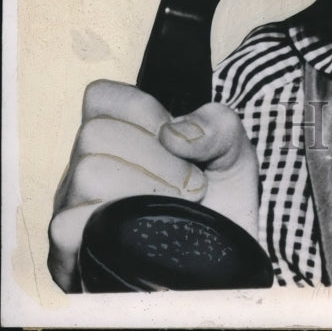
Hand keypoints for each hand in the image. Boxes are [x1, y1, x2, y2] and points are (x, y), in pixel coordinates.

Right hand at [48, 80, 258, 291]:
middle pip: (95, 133)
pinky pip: (71, 225)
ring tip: (175, 210)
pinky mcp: (68, 255)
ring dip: (145, 189)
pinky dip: (118, 226)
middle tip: (190, 186)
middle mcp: (86, 167)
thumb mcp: (234, 151)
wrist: (225, 264)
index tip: (177, 142)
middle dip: (157, 158)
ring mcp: (73, 209)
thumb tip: (173, 134)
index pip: (101, 96)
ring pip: (87, 172)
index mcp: (117, 134)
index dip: (145, 112)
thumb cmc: (222, 203)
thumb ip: (216, 125)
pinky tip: (146, 236)